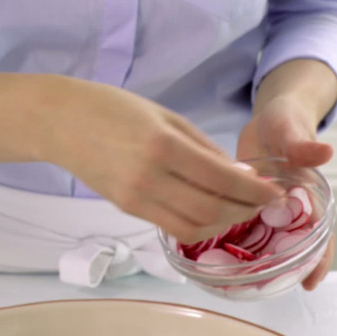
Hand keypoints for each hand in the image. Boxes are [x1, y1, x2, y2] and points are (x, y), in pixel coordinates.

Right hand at [39, 78, 283, 243]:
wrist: (60, 122)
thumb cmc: (113, 108)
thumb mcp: (166, 116)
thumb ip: (204, 148)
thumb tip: (240, 176)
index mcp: (163, 147)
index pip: (221, 180)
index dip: (254, 192)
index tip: (276, 193)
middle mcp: (149, 178)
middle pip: (211, 210)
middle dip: (245, 211)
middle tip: (263, 204)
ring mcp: (135, 198)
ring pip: (192, 227)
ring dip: (223, 224)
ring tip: (239, 211)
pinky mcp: (126, 208)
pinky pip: (170, 226)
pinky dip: (197, 226)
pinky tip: (210, 214)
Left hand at [236, 94, 333, 289]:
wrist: (268, 119)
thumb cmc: (286, 122)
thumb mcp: (292, 129)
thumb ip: (303, 144)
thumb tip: (324, 152)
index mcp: (309, 197)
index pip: (319, 235)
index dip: (318, 259)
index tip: (311, 282)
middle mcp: (290, 210)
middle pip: (294, 248)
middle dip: (285, 270)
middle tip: (268, 290)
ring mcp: (269, 212)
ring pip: (267, 244)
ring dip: (259, 263)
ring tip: (243, 284)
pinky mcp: (247, 207)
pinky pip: (245, 231)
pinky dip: (236, 244)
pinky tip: (218, 258)